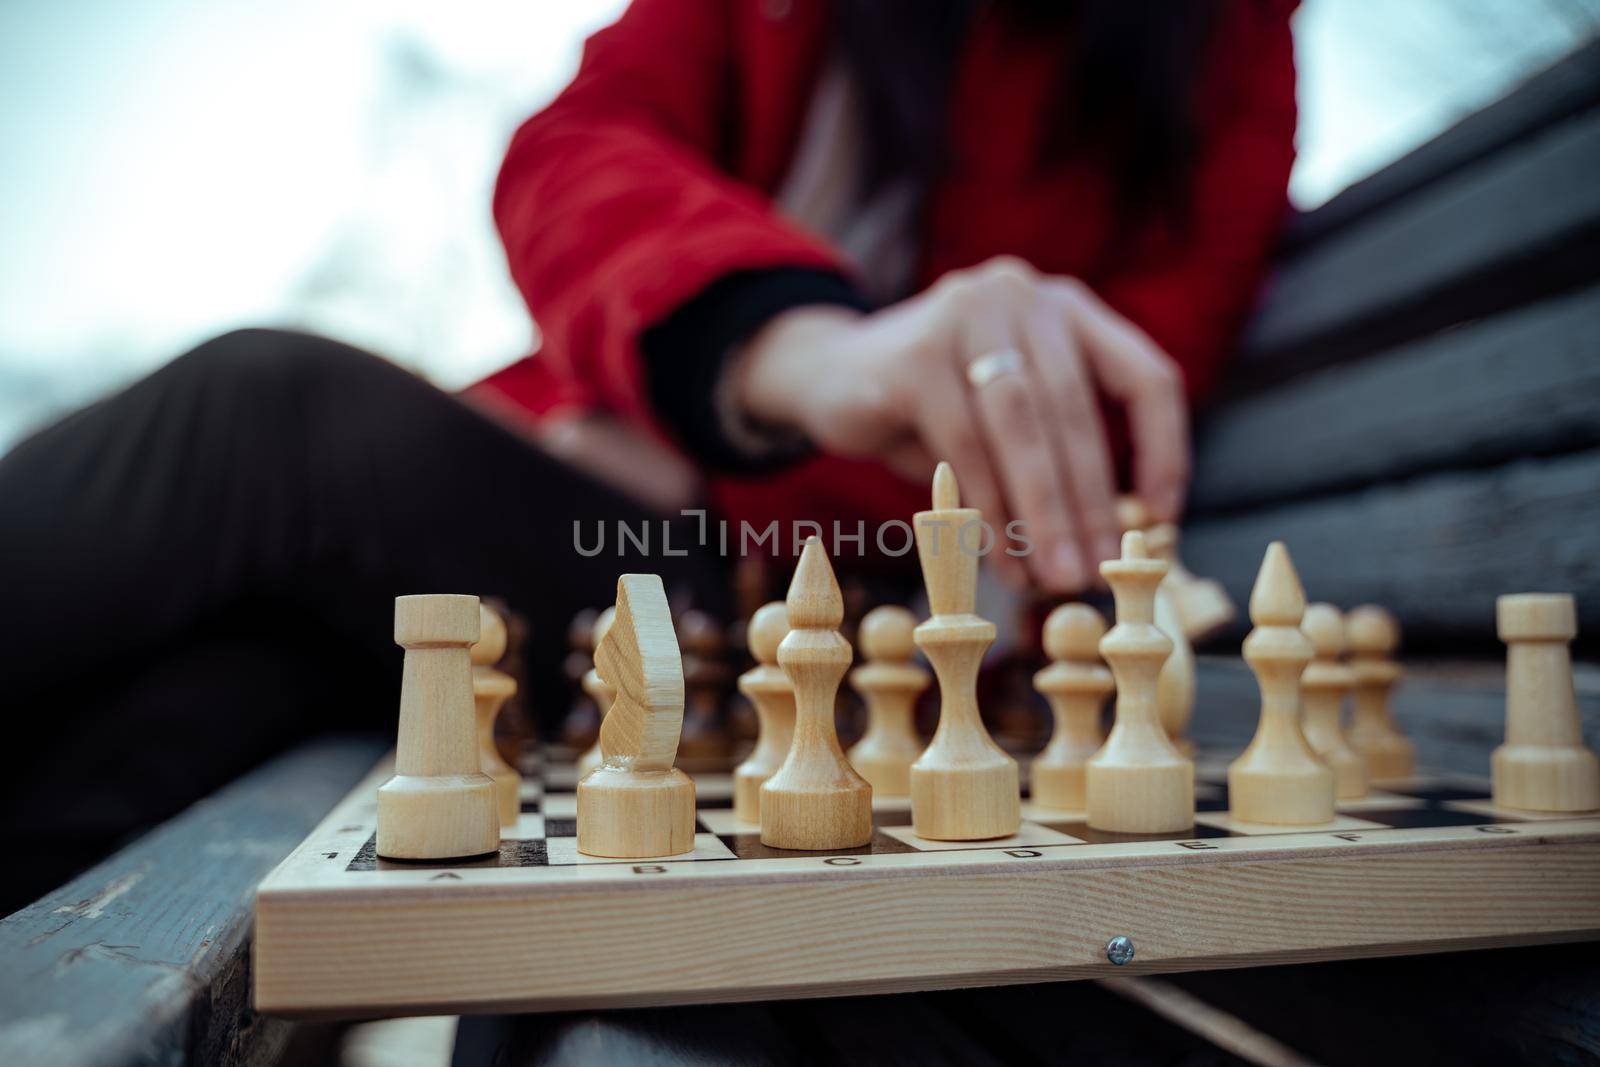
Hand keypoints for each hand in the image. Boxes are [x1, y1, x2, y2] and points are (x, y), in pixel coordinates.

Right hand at [732, 256, 1189, 592]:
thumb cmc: (933, 409)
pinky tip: (995, 555)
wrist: (825, 375)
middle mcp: (1023, 295)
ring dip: (1043, 512)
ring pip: (1023, 428)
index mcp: (1068, 309)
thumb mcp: (1006, 420)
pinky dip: (985, 507)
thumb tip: (1109, 544)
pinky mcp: (916, 353)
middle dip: (1091, 503)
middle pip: (1077, 411)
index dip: (1164, 452)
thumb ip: (1056, 457)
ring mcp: (967, 312)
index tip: (1160, 520)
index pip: (1146, 377)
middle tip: (1096, 572)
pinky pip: (965, 443)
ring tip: (1053, 575)